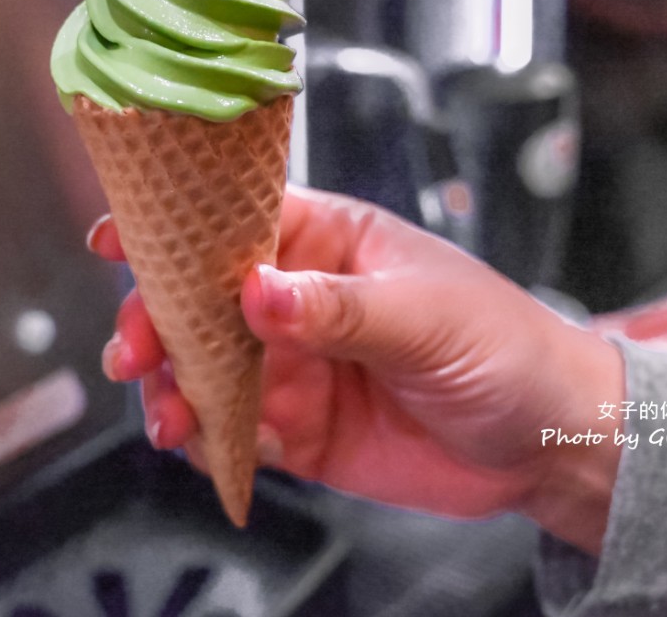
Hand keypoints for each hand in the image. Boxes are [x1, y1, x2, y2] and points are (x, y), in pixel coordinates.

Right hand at [89, 185, 624, 552]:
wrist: (549, 444)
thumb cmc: (504, 347)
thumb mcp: (424, 315)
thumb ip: (337, 307)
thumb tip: (257, 292)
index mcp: (328, 243)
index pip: (236, 222)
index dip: (172, 227)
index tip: (117, 237)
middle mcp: (300, 301)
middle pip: (201, 301)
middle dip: (157, 321)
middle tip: (136, 350)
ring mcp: (295, 367)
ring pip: (205, 370)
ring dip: (173, 388)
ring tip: (167, 415)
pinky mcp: (299, 432)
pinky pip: (234, 433)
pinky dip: (209, 441)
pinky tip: (206, 445)